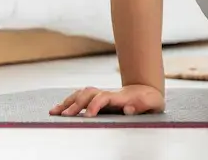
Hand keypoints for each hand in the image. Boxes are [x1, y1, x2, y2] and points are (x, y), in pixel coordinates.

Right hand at [49, 84, 163, 117]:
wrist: (148, 91)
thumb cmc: (151, 101)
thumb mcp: (153, 104)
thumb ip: (142, 106)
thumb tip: (127, 109)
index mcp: (121, 96)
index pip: (104, 97)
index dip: (95, 104)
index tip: (88, 115)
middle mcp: (108, 94)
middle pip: (88, 94)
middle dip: (76, 104)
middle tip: (65, 116)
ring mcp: (102, 95)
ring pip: (82, 94)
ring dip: (68, 102)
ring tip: (54, 112)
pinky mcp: (97, 99)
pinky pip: (80, 98)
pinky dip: (67, 102)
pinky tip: (57, 110)